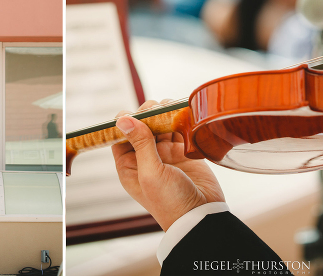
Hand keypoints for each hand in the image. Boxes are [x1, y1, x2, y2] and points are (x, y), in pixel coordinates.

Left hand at [112, 99, 224, 231]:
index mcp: (129, 165)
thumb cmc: (171, 202)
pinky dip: (179, 119)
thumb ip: (140, 144)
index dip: (126, 121)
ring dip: (163, 113)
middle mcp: (144, 158)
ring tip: (169, 106)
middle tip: (156, 108)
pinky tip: (181, 112)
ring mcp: (164, 153)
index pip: (120, 136)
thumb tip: (123, 119)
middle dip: (147, 114)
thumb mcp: (151, 173)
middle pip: (141, 126)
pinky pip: (178, 129)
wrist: (202, 216)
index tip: (134, 112)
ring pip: (159, 125)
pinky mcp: (183, 151)